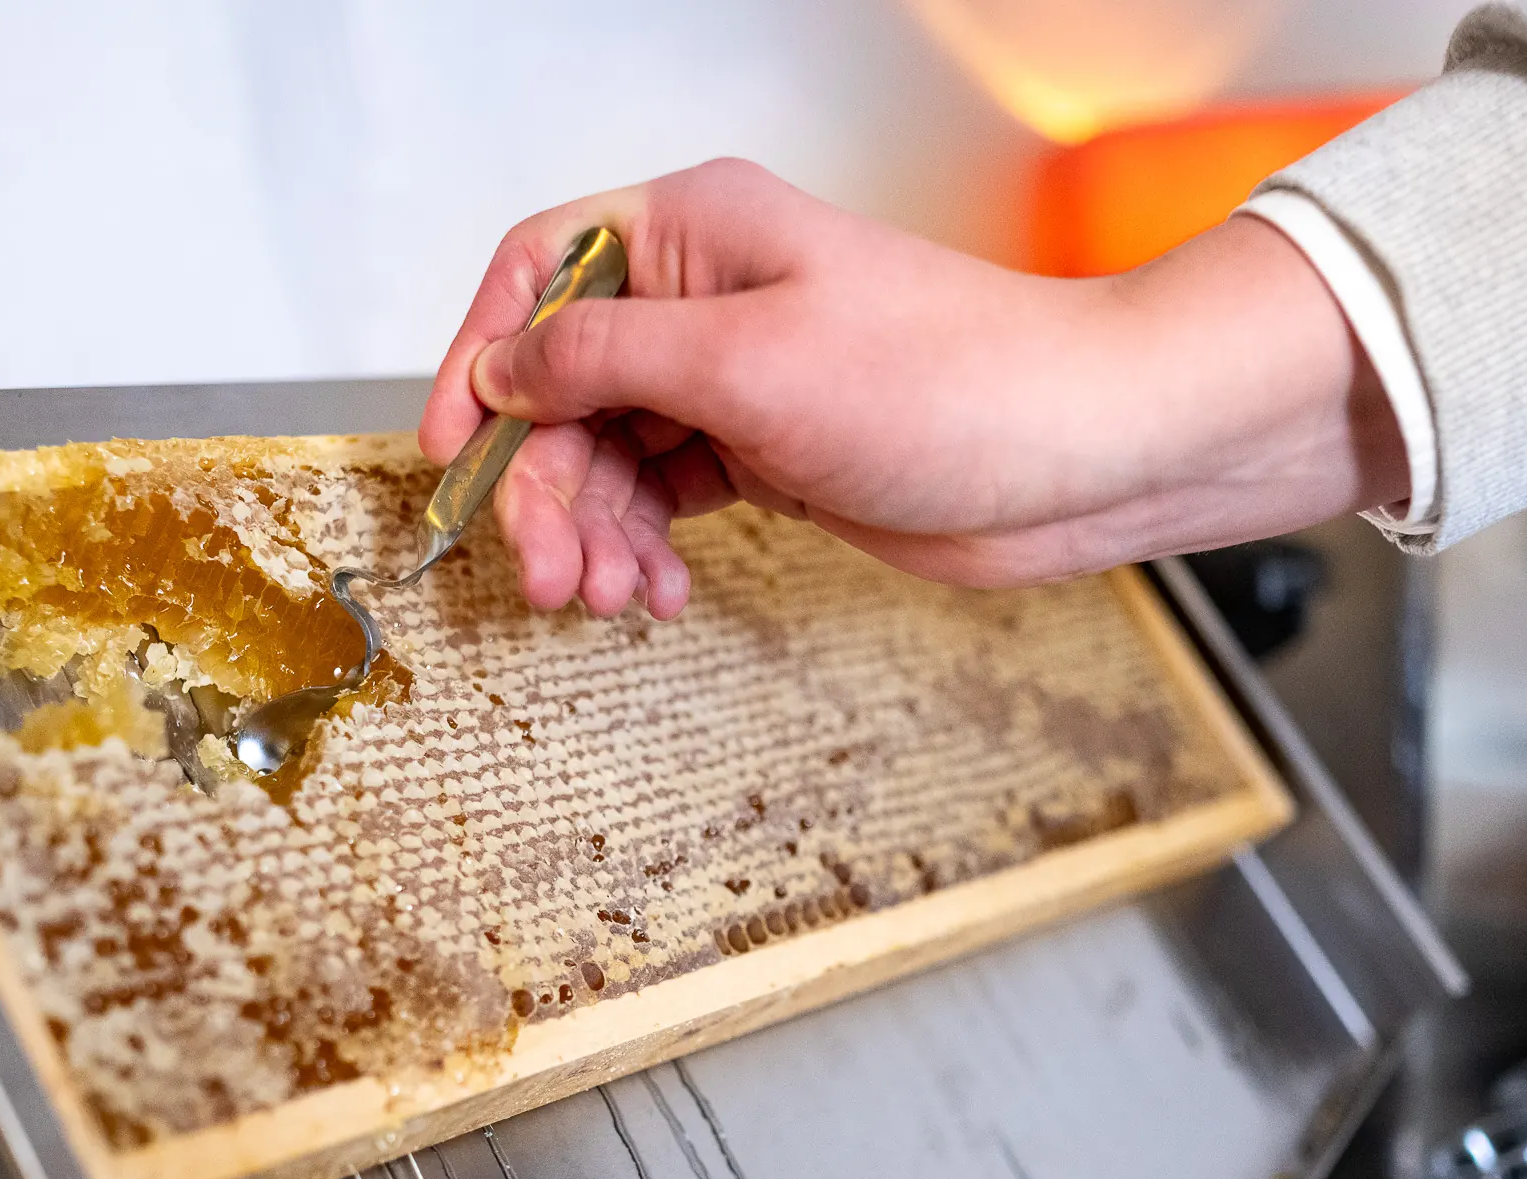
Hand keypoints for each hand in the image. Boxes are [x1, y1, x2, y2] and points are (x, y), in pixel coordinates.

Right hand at [420, 158, 1405, 619]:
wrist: (1074, 454)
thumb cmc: (948, 380)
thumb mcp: (745, 359)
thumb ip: (603, 359)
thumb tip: (502, 366)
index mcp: (692, 233)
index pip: (537, 276)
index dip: (479, 361)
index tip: (452, 450)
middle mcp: (705, 298)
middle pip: (564, 389)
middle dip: (544, 485)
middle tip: (547, 573)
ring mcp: (735, 378)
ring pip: (610, 455)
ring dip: (593, 531)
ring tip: (609, 597)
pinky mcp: (765, 450)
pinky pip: (664, 499)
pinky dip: (646, 548)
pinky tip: (657, 592)